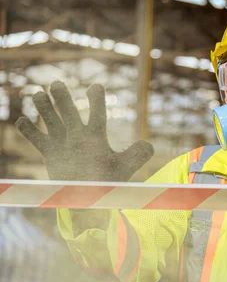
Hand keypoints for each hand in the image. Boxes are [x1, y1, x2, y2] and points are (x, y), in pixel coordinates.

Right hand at [15, 81, 153, 181]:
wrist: (90, 198)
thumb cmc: (108, 182)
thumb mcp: (124, 168)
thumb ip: (136, 156)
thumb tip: (149, 145)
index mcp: (96, 136)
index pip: (97, 114)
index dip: (97, 101)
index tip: (96, 86)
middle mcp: (78, 135)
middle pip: (69, 113)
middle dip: (63, 99)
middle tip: (56, 83)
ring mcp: (63, 142)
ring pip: (51, 120)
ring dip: (44, 108)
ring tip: (37, 94)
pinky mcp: (50, 153)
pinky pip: (37, 139)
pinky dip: (29, 130)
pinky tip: (22, 120)